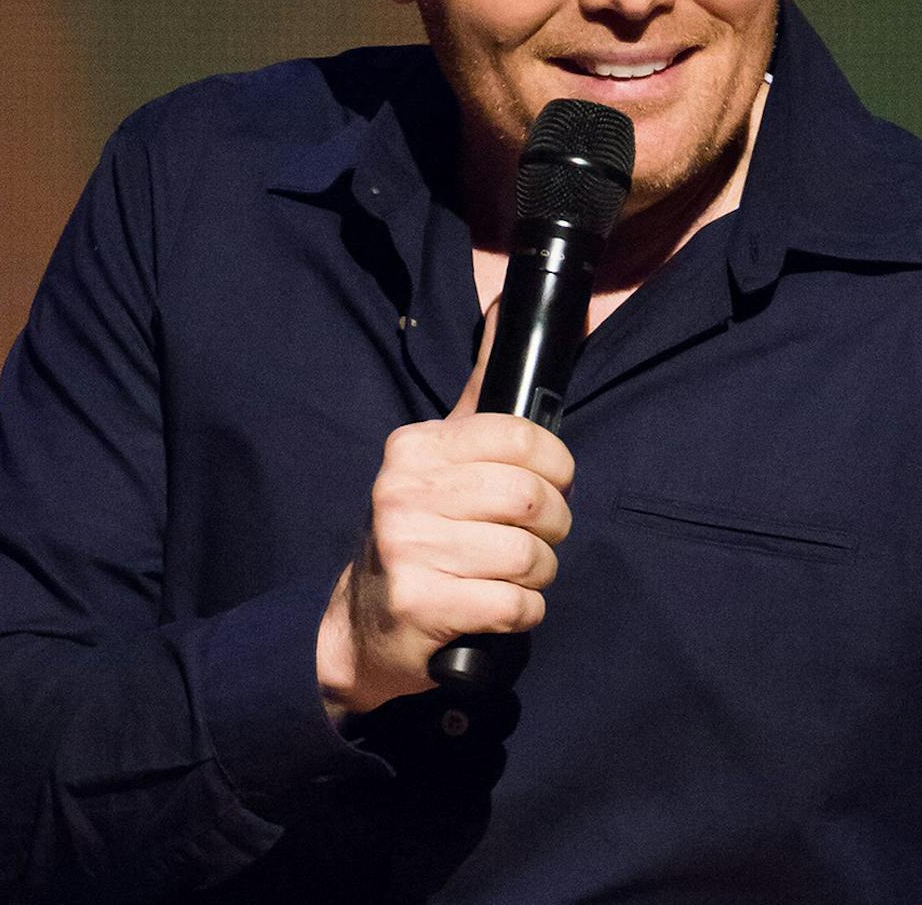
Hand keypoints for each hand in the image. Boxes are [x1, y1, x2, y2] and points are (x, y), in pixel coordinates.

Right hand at [316, 309, 574, 718]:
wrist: (364, 622)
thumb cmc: (424, 530)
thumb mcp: (445, 454)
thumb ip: (483, 388)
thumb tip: (508, 298)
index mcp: (415, 447)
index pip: (518, 436)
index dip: (556, 466)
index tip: (552, 484)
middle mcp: (403, 490)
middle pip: (531, 499)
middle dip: (555, 526)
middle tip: (542, 538)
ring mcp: (406, 547)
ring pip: (527, 555)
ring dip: (541, 573)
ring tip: (519, 575)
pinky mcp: (419, 603)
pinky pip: (513, 604)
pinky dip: (525, 611)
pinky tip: (503, 607)